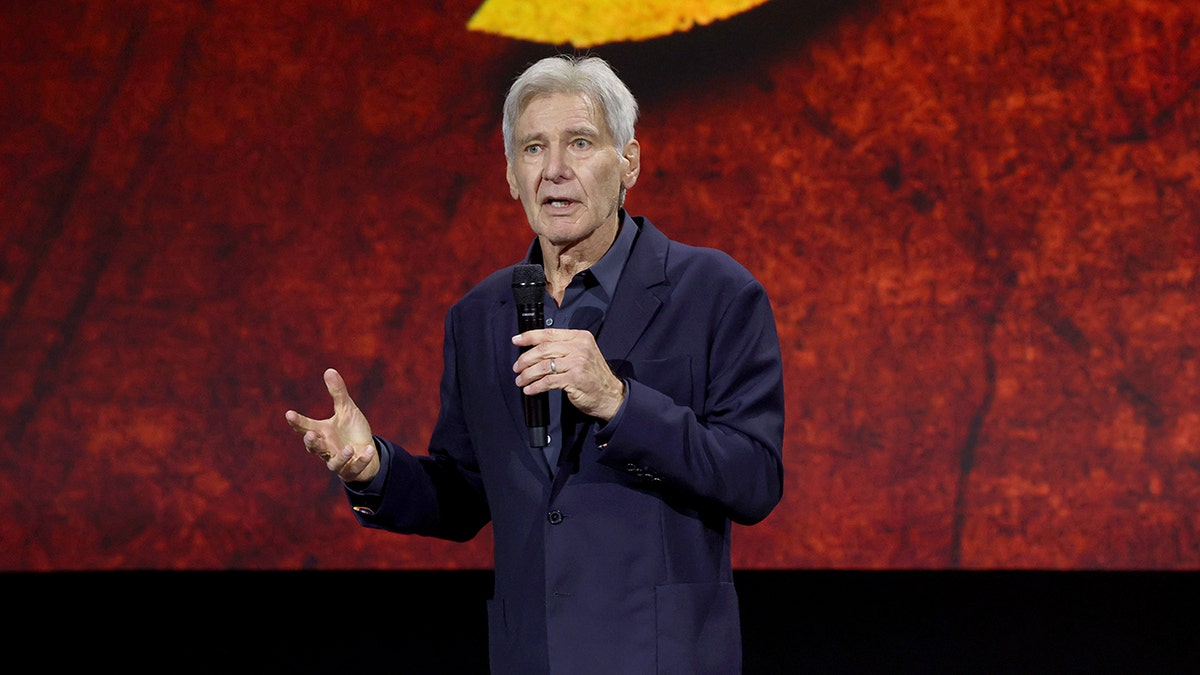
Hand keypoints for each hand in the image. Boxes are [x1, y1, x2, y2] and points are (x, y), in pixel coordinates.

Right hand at [285, 368, 379, 482]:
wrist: (366, 450)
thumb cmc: (352, 430)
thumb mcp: (346, 409)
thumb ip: (338, 393)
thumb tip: (329, 370)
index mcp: (322, 431)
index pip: (305, 426)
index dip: (297, 421)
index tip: (289, 413)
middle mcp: (326, 447)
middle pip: (314, 447)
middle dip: (311, 442)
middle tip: (311, 435)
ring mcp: (338, 460)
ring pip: (333, 463)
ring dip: (340, 456)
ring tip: (348, 448)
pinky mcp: (351, 469)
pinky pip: (354, 468)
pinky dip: (362, 460)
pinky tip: (368, 450)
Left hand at [512, 328, 625, 420]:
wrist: (610, 395)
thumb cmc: (594, 376)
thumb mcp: (582, 354)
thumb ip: (563, 348)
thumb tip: (535, 349)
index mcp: (580, 337)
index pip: (549, 333)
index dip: (529, 336)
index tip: (516, 340)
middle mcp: (579, 347)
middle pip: (543, 349)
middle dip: (525, 359)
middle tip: (517, 367)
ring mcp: (578, 362)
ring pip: (543, 366)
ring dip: (528, 374)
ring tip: (521, 380)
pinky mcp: (575, 378)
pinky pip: (548, 381)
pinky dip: (536, 386)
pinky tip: (530, 389)